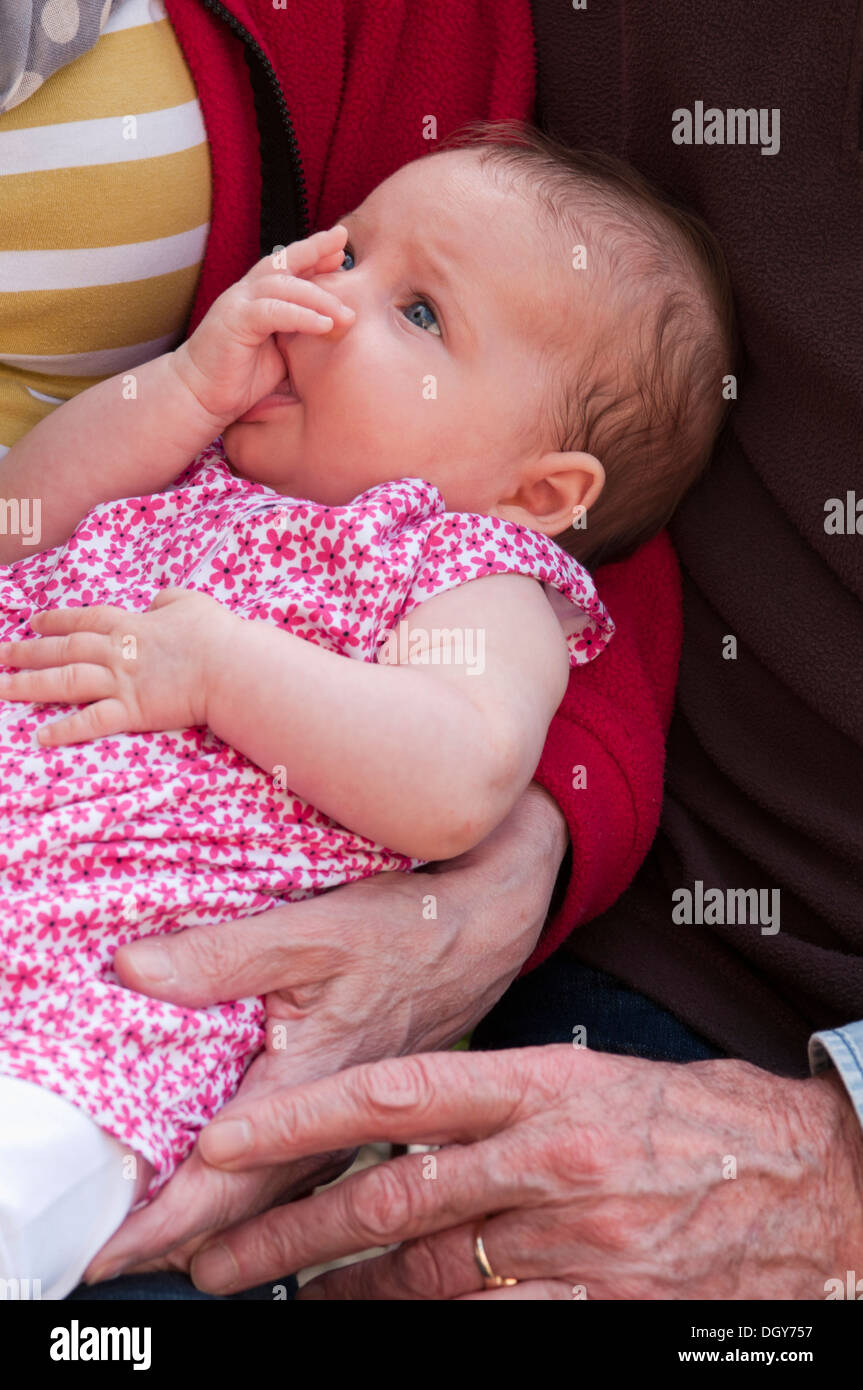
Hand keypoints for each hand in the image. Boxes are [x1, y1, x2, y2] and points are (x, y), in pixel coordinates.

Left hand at [0, 588, 229, 745]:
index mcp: (130, 625)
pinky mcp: (133, 711)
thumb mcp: (190, 602)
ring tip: (2, 688)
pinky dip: (66, 729)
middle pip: (64, 650)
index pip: (83, 619)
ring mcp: (122, 682)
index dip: (56, 620)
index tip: (33, 622)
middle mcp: (117, 652)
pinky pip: (92, 721)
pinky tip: (42, 736)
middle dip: (28, 652)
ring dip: (30, 684)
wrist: (230, 665)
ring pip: (65, 681)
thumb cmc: (216, 633)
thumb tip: (156, 601)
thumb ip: (167, 600)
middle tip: (1, 654)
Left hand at [83, 782, 568, 1281]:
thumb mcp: (315, 929)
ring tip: (163, 1252)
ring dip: (219, 1229)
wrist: (489, 926)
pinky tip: (236, 1201)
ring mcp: (353, 1125)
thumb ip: (224, 955)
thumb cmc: (409, 926)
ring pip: (277, 1200)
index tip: (109, 1254)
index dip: (160, 1225)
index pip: (223, 1182)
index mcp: (314, 1086)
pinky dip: (258, 1197)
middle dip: (176, 1243)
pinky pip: (305, 1176)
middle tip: (114, 1263)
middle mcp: (335, 1127)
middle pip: (244, 1210)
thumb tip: (132, 970)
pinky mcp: (363, 1110)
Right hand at [173, 225, 355, 425]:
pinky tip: (324, 324)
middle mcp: (246, 293)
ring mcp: (239, 304)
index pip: (288, 267)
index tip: (341, 252)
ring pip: (284, 286)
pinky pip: (274, 311)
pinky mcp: (235, 321)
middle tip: (345, 248)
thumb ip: (301, 336)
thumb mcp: (280, 354)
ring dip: (319, 297)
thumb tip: (337, 333)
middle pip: (285, 263)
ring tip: (347, 314)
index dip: (314, 255)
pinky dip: (301, 316)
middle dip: (315, 252)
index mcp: (257, 297)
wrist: (199, 398)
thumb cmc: (238, 379)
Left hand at [181, 1046, 862, 1299]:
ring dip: (352, 1288)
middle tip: (224, 1256)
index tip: (230, 1140)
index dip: (303, 1118)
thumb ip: (508, 1099)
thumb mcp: (601, 1076)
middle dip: (294, 1232)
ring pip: (431, 1273)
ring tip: (298, 1294)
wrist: (814, 1179)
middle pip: (394, 1199)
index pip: (398, 1094)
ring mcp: (578, 1239)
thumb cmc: (701, 1116)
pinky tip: (393, 1322)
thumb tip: (416, 1127)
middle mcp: (552, 1158)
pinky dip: (437, 1325)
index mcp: (547, 1082)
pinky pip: (498, 1322)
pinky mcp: (606, 1303)